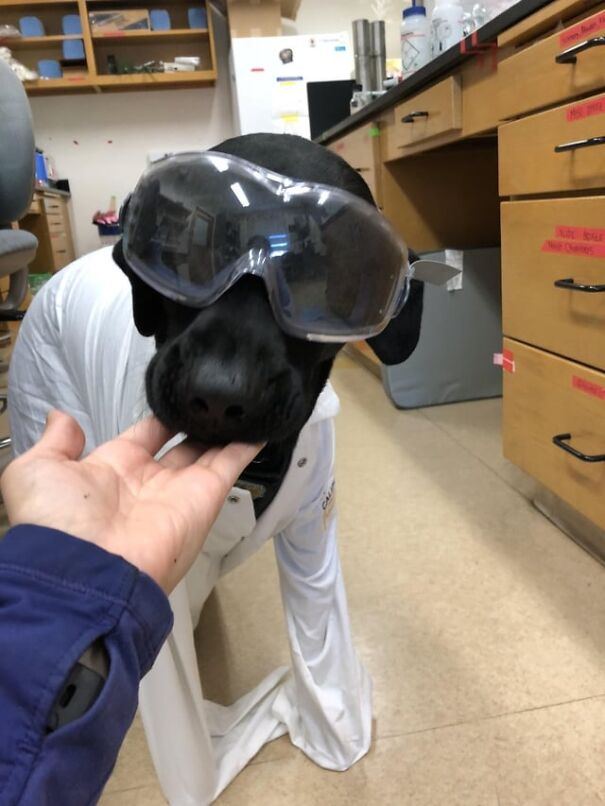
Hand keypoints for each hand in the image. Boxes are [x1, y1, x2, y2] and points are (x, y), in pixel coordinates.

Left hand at [1, 411, 260, 592]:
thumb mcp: (36, 470)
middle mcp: (151, 481)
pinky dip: (247, 444)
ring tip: (243, 402)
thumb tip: (62, 417)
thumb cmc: (58, 521)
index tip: (177, 395)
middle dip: (198, 424)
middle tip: (215, 398)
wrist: (85, 569)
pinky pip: (231, 464)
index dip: (161, 417)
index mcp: (113, 469)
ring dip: (225, 430)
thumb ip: (56, 442)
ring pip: (210, 452)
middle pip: (183, 445)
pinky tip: (261, 422)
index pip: (145, 435)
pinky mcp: (206, 497)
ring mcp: (181, 490)